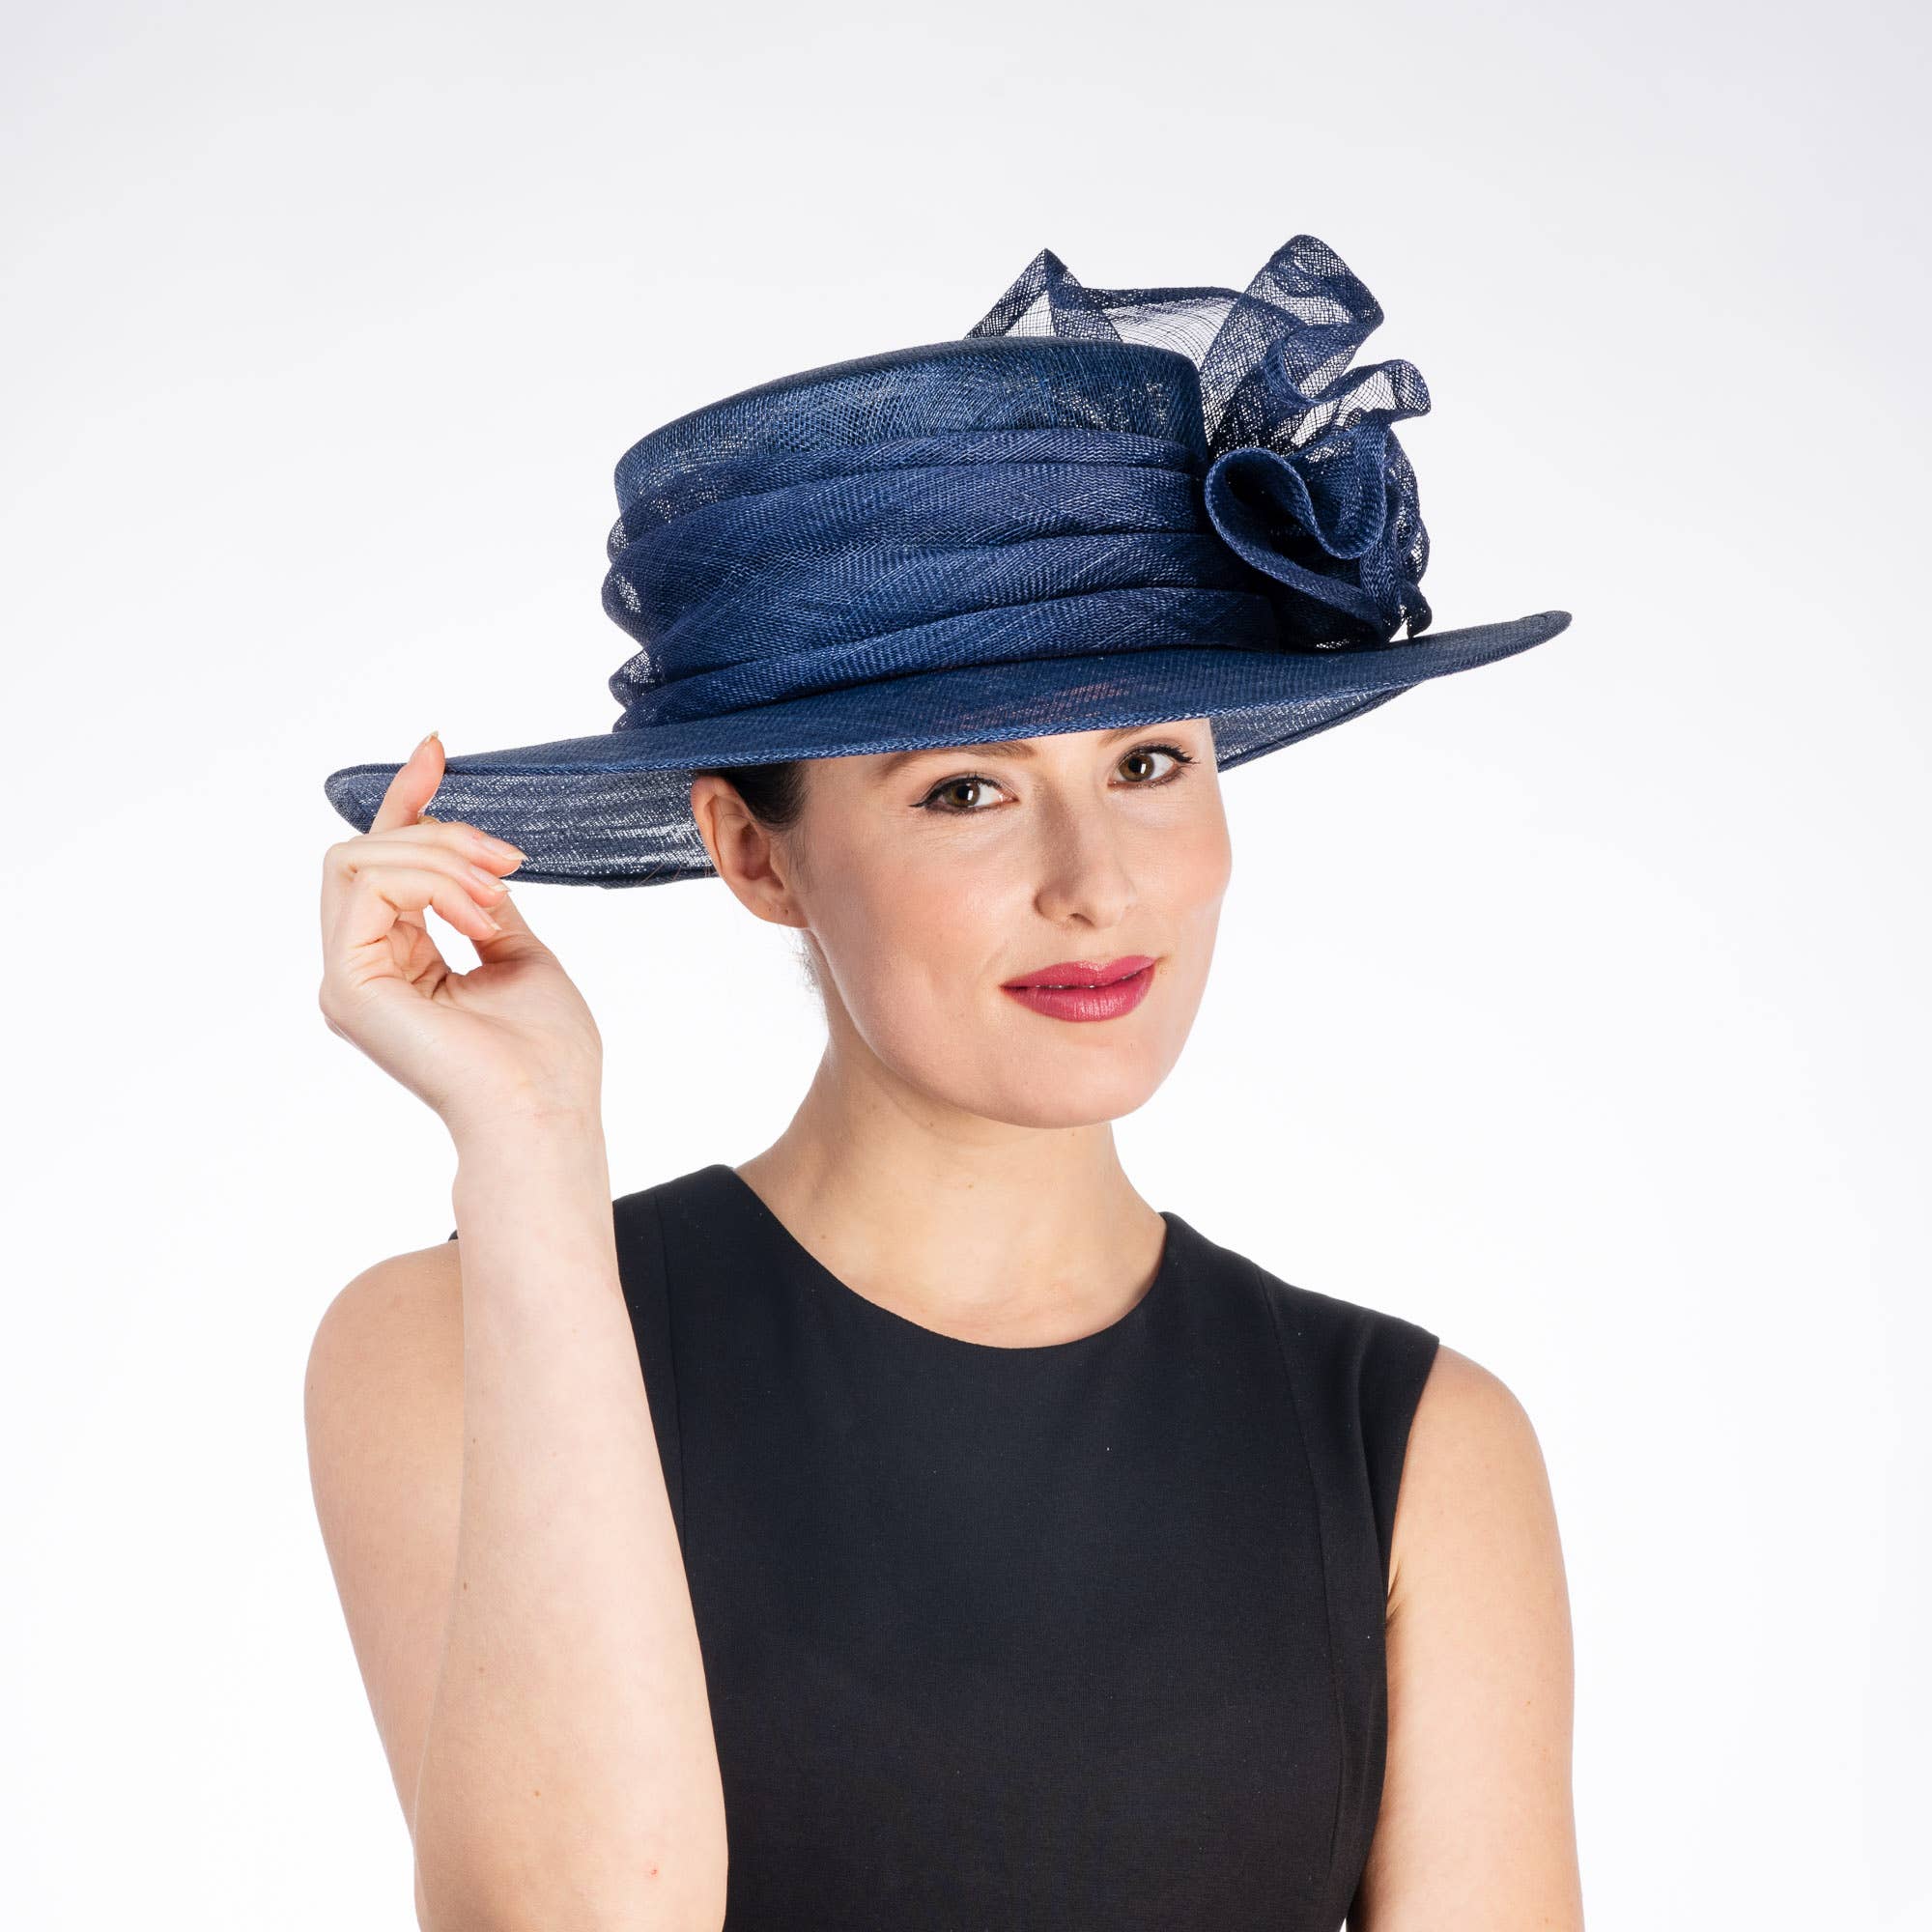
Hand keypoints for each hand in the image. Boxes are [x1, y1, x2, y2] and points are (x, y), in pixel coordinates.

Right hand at [318, 734, 603, 1140]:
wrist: (545, 1111)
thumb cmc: (545, 1056)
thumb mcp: (519, 956)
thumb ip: (483, 909)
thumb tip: (473, 863)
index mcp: (398, 967)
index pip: (384, 866)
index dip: (407, 800)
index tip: (435, 750)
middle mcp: (362, 971)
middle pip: (367, 852)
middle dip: (437, 828)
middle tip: (506, 855)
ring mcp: (347, 980)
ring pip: (360, 858)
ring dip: (439, 855)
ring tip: (497, 888)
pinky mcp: (347, 984)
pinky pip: (368, 884)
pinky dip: (431, 881)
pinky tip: (478, 913)